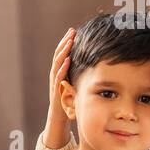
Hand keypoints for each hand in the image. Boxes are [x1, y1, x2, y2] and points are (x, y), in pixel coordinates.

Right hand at [44, 28, 74, 148]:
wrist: (58, 118)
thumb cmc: (68, 101)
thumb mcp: (74, 84)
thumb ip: (78, 74)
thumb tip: (93, 63)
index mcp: (60, 72)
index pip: (62, 54)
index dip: (67, 42)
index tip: (73, 31)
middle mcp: (55, 75)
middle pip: (59, 55)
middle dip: (65, 42)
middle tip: (72, 31)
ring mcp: (55, 83)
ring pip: (57, 64)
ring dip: (63, 52)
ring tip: (69, 42)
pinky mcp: (57, 91)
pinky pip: (59, 77)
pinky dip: (63, 68)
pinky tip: (68, 60)